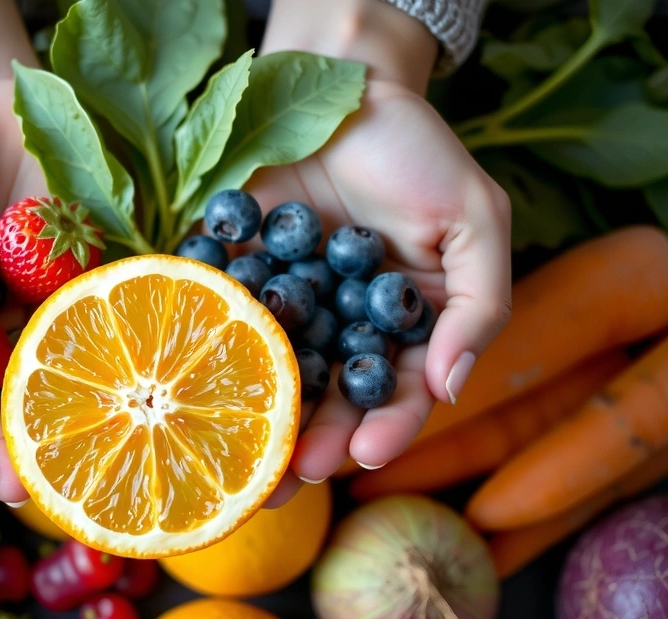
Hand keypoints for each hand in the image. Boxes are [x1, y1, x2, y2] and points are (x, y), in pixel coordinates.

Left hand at [255, 0, 511, 506]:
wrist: (343, 89)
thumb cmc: (419, 153)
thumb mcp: (474, 220)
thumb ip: (478, 305)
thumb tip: (449, 388)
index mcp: (400, 327)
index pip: (396, 392)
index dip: (386, 428)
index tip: (366, 457)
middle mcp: (340, 327)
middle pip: (326, 400)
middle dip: (309, 444)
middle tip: (284, 481)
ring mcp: (285, 306)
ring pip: (270, 377)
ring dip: (253, 422)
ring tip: (233, 463)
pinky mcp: (235, 276)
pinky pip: (221, 319)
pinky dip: (207, 352)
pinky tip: (189, 386)